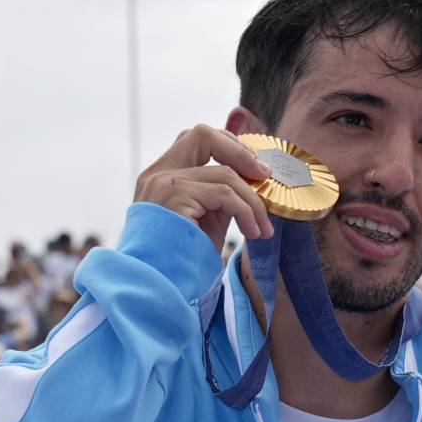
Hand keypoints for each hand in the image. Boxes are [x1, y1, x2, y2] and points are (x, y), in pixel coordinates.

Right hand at [135, 125, 274, 251]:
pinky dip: (247, 212)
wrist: (158, 287)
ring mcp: (163, 183)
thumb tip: (254, 177)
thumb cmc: (182, 259)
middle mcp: (156, 174)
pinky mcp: (175, 197)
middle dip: (241, 152)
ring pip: (225, 174)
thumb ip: (219, 193)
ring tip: (262, 228)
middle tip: (265, 176)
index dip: (228, 146)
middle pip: (202, 134)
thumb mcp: (203, 218)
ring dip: (253, 202)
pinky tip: (253, 232)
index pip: (195, 139)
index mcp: (159, 175)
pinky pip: (225, 194)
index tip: (254, 169)